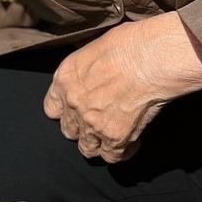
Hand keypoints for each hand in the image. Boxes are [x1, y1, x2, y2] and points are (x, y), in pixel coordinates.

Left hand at [42, 12, 201, 162]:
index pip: (52, 108)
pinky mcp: (115, 137)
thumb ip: (84, 72)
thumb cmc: (127, 44)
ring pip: (87, 148)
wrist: (149, 58)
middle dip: (82, 128)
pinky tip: (131, 140)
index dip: (65, 111)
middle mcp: (73, 103)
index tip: (75, 111)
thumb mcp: (92, 50)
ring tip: (112, 135)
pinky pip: (112, 157)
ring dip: (98, 143)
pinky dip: (122, 151)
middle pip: (69, 130)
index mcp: (64, 79)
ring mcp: (92, 123)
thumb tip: (90, 78)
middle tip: (98, 122)